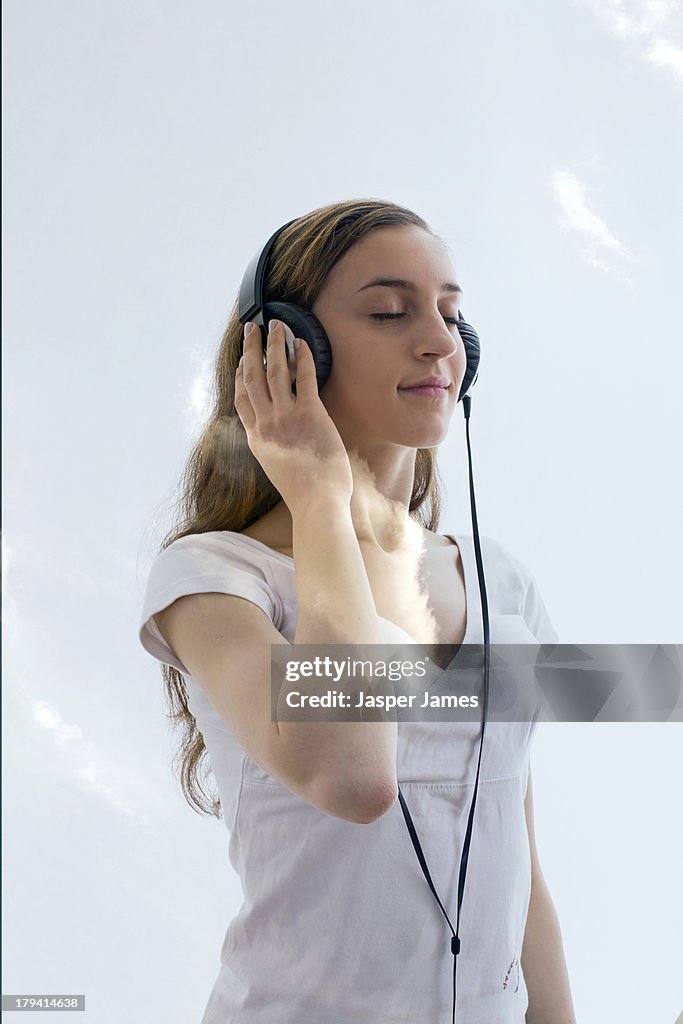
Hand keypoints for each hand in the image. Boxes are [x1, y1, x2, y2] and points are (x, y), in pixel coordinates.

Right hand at [234, 319, 353, 509]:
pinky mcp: (310, 414)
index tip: (242, 361)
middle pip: (252, 377)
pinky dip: (301, 357)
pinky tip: (302, 343)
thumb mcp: (279, 470)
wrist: (317, 503)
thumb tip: (280, 443)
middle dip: (251, 349)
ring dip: (274, 343)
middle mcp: (266, 424)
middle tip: (251, 328)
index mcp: (257, 439)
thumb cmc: (305, 493)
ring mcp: (286, 417)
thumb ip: (275, 450)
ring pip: (274, 370)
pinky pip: (303, 377)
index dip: (240, 376)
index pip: (242, 399)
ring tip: (276, 324)